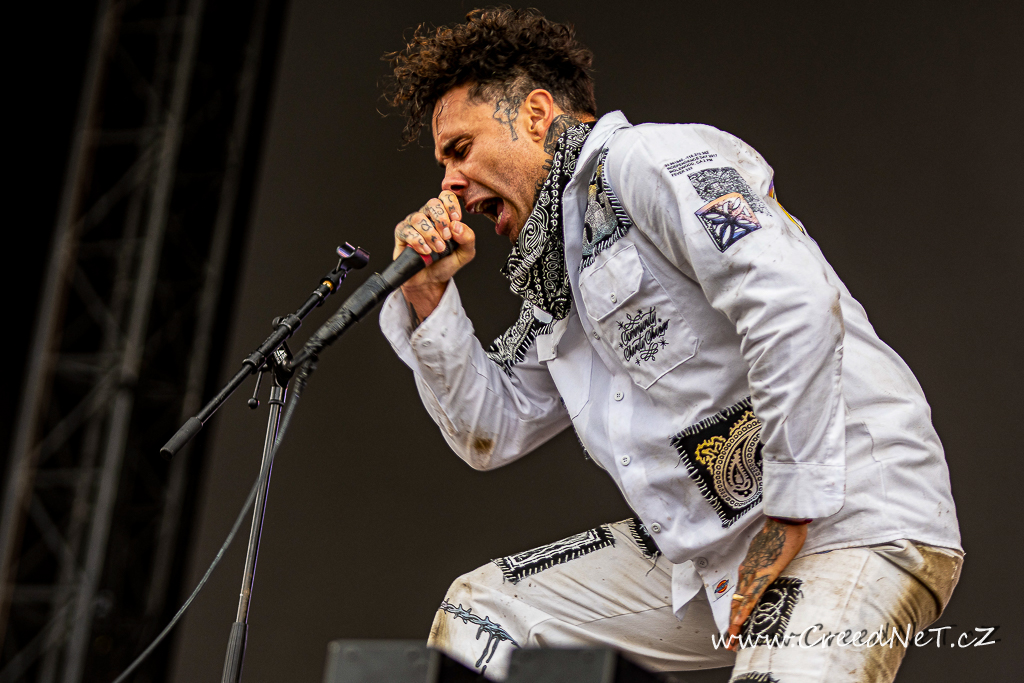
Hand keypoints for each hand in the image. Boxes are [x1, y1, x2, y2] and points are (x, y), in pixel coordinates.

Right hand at [393, 190, 475, 321]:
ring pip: (419, 218)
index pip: (446, 197)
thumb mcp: (465, 253)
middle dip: (442, 220)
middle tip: (447, 237)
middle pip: (433, 204)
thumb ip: (468, 238)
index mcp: (444, 216)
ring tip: (438, 249)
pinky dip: (418, 241)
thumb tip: (457, 226)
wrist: (430, 281)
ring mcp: (413, 224)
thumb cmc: (445, 263)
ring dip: (431, 235)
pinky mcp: (401, 234)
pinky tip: (425, 251)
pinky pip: (407, 231)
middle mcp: (428, 216)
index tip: (456, 220)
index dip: (451, 205)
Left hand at [727, 517, 807, 649]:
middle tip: (728, 642)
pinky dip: (744, 610)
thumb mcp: (770, 548)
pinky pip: (752, 596)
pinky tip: (739, 622)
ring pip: (742, 602)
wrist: (784, 519)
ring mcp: (754, 573)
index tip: (734, 625)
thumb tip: (768, 561)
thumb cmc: (781, 531)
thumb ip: (766, 557)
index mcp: (750, 567)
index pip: (741, 593)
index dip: (737, 610)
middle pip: (738, 601)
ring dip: (736, 623)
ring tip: (731, 641)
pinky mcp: (764, 574)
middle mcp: (748, 571)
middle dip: (733, 624)